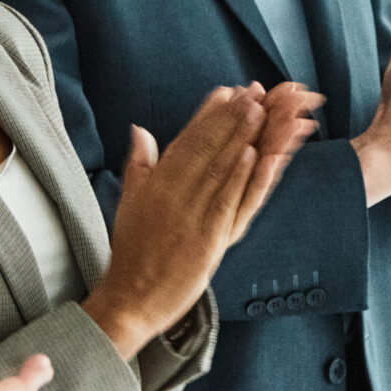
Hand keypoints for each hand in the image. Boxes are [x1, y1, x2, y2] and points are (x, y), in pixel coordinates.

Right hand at [84, 87, 300, 358]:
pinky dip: (242, 178)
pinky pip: (228, 203)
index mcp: (156, 184)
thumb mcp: (129, 201)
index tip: (228, 90)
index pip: (186, 140)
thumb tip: (140, 129)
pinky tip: (254, 154)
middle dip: (231, 118)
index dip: (209, 114)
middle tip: (254, 91)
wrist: (130, 299)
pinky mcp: (209, 241)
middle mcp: (173, 195)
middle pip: (207, 149)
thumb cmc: (131, 252)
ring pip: (221, 170)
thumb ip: (139, 165)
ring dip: (242, 138)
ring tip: (261, 110)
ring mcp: (192, 217)